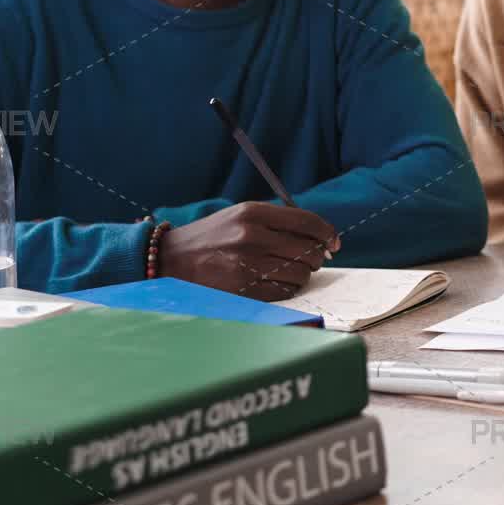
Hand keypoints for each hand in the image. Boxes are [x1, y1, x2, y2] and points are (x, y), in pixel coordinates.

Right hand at [157, 203, 342, 300]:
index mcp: (254, 213)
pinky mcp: (242, 288)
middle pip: (308, 250)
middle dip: (315, 257)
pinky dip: (287, 289)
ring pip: (300, 274)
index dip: (328, 233)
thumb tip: (321, 238)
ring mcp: (247, 264)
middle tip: (309, 259)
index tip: (334, 242)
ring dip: (301, 275)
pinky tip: (276, 282)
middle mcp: (252, 236)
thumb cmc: (212, 237)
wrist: (169, 259)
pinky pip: (284, 292)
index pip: (308, 222)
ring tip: (288, 271)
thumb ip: (278, 222)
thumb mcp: (241, 216)